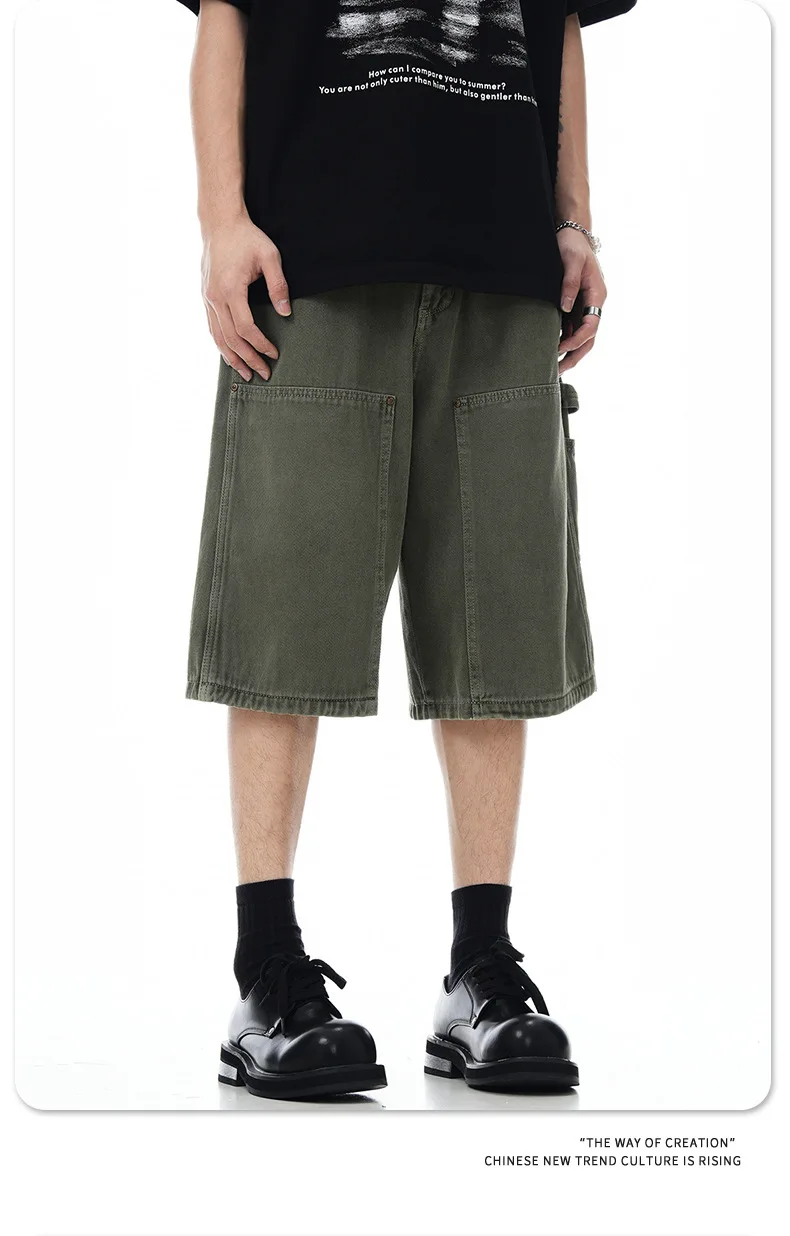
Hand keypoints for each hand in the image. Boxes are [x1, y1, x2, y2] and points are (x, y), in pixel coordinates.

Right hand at [201, 216, 291, 381]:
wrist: (220, 223)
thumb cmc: (247, 238)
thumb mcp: (270, 257)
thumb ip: (278, 285)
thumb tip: (286, 313)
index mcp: (231, 289)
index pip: (246, 328)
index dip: (260, 344)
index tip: (274, 354)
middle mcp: (215, 297)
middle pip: (231, 339)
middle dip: (248, 359)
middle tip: (263, 374)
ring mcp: (207, 298)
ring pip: (217, 337)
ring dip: (232, 358)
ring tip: (245, 374)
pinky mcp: (205, 297)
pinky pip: (212, 327)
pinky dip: (221, 345)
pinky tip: (230, 355)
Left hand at [557, 228, 606, 374]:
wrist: (571, 234)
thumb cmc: (572, 246)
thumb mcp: (571, 261)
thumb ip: (568, 285)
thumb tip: (564, 307)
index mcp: (597, 295)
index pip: (591, 326)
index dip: (576, 340)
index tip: (560, 349)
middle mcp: (593, 305)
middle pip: (588, 338)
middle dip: (575, 356)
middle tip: (558, 372)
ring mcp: (584, 307)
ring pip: (580, 337)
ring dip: (569, 353)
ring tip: (553, 368)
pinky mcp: (574, 306)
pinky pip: (571, 329)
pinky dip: (563, 341)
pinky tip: (551, 351)